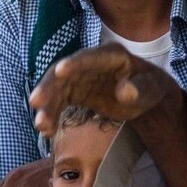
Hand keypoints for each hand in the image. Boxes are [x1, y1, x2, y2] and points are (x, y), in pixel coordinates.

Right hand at [28, 42, 177, 137]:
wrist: (142, 97)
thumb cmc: (149, 87)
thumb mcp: (149, 89)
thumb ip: (139, 89)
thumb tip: (125, 92)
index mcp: (110, 55)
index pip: (89, 58)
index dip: (74, 63)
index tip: (60, 71)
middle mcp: (89, 63)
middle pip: (64, 73)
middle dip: (49, 87)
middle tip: (36, 103)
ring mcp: (79, 77)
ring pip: (57, 89)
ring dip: (47, 107)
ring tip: (41, 126)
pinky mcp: (74, 91)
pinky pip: (58, 102)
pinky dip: (52, 115)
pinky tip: (47, 131)